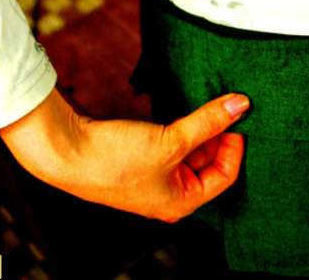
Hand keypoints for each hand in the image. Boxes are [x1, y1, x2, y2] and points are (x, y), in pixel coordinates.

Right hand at [0, 88, 248, 222]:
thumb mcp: (171, 141)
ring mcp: (153, 180)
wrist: (68, 153)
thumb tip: (240, 106)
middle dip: (215, 137)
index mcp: (182, 202)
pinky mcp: (139, 162)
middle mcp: (169, 196)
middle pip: (207, 165)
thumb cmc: (117, 160)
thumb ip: (207, 122)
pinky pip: (169, 149)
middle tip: (221, 110)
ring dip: (197, 133)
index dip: (234, 146)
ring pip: (187, 155)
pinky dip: (178, 132)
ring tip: (202, 110)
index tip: (236, 118)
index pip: (224, 176)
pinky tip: (179, 117)